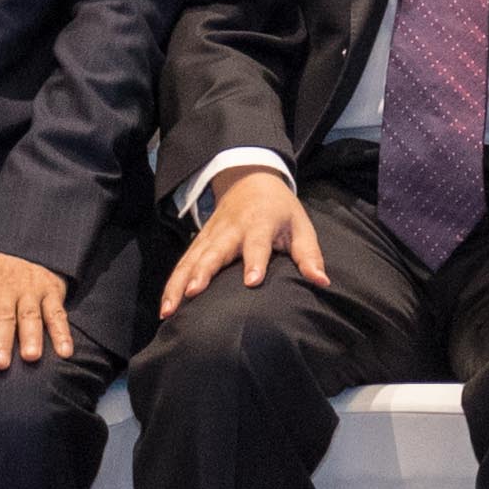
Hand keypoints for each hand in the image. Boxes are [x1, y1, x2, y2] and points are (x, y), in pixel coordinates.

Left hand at [0, 250, 70, 369]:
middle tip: (0, 364)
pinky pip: (58, 313)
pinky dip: (62, 333)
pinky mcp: (51, 290)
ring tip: (30, 357)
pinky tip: (64, 352)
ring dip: (31, 336)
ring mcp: (30, 288)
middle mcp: (5, 285)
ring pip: (30, 315)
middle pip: (3, 316)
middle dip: (2, 340)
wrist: (15, 249)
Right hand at [165, 167, 318, 317]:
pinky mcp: (199, 242)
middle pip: (214, 252)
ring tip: (169, 309)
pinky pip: (183, 263)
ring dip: (179, 283)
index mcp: (260, 224)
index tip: (252, 281)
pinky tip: (166, 307)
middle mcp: (231, 230)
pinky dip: (172, 283)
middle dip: (203, 272)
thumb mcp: (300, 226)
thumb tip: (322, 283)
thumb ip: (309, 256)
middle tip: (193, 293)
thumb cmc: (281, 209)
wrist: (251, 179)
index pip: (257, 244)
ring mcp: (211, 235)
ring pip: (192, 260)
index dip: (255, 261)